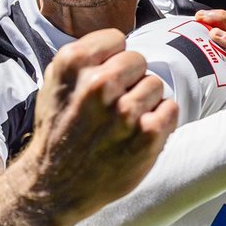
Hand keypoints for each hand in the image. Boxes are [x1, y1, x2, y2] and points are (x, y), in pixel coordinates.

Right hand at [29, 28, 178, 220]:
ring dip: (144, 101)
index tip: (103, 78)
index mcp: (73, 64)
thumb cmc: (58, 131)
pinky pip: (170, 108)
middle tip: (114, 103)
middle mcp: (99, 84)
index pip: (117, 39)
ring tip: (123, 122)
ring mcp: (125, 111)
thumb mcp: (54, 84)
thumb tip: (119, 45)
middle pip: (139, 60)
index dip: (112, 59)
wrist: (55, 185)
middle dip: (129, 79)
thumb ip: (85, 58)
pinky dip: (160, 120)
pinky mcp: (147, 136)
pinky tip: (139, 133)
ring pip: (155, 84)